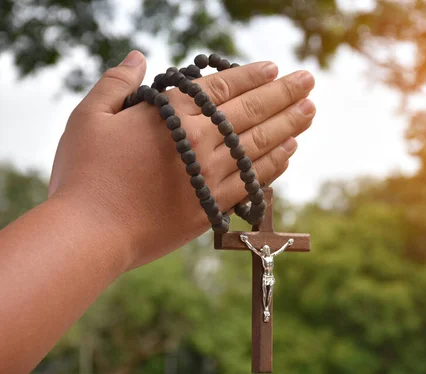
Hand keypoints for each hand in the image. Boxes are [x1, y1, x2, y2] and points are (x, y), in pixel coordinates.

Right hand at [48, 50, 315, 271]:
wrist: (90, 234)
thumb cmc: (84, 174)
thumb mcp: (89, 117)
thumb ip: (117, 84)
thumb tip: (139, 56)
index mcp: (173, 117)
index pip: (223, 88)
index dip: (252, 76)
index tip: (275, 68)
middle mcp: (201, 144)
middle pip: (252, 113)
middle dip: (284, 94)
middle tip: (310, 81)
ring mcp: (211, 178)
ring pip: (260, 146)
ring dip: (289, 126)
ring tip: (310, 111)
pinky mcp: (212, 207)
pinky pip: (254, 182)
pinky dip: (274, 165)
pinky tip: (289, 152)